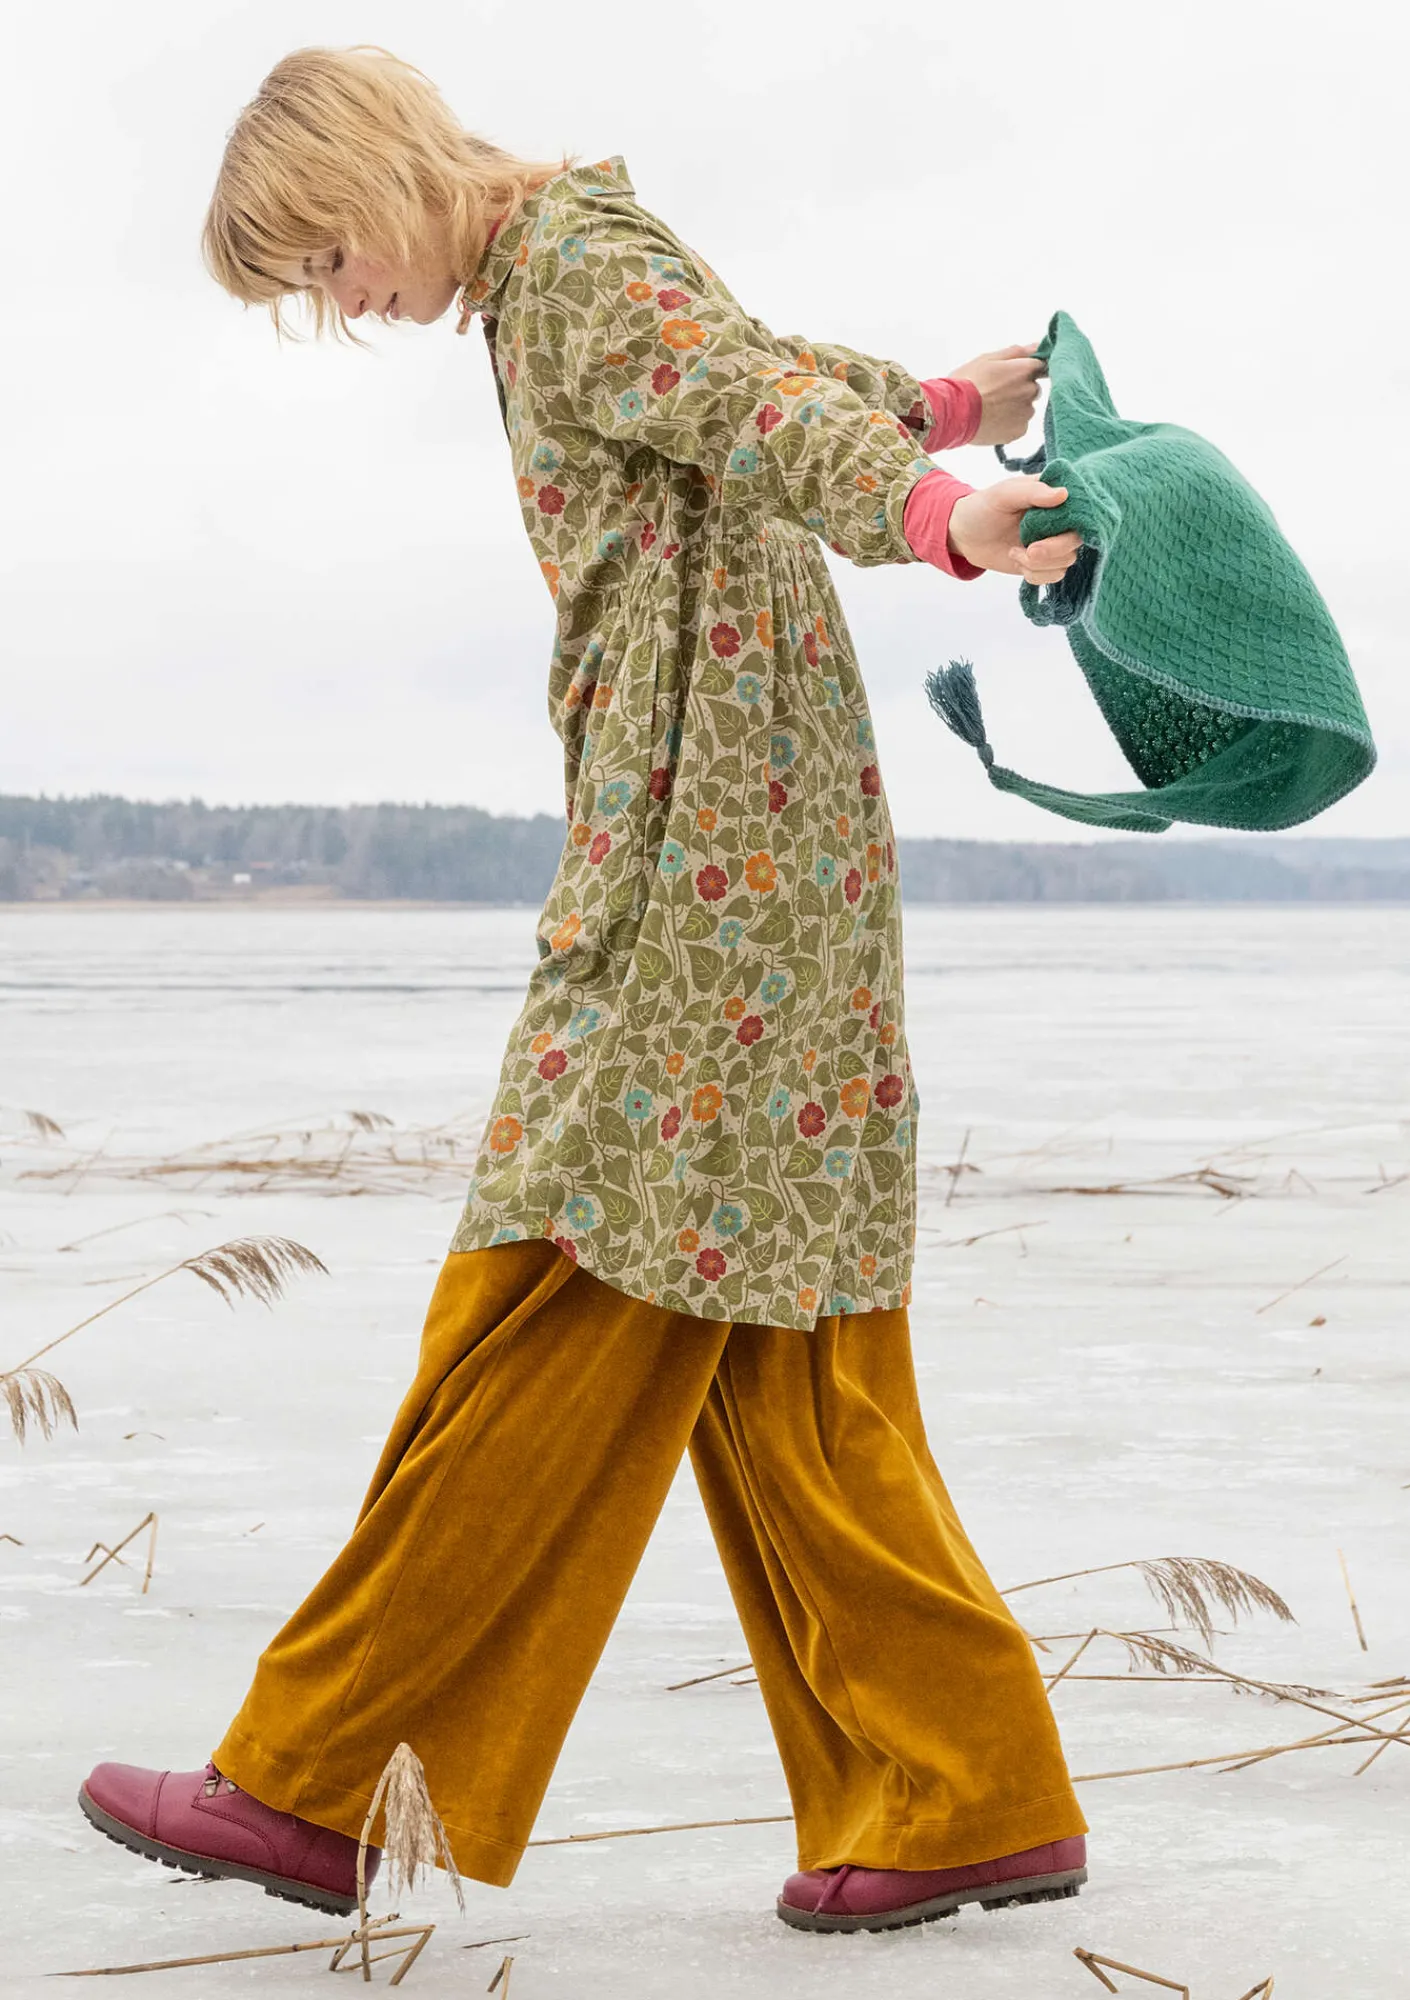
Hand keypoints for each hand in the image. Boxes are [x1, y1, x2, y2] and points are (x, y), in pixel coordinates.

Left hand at [947, 478, 1081, 584]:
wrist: (964, 534)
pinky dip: (1035, 575)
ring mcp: (1052, 543)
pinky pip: (1054, 576)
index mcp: (1054, 496)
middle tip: (1030, 550)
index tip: (1050, 528)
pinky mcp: (1042, 563)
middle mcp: (1058, 520)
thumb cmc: (983, 507)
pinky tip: (1017, 561)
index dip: (1074, 522)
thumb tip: (1063, 494)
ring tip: (1015, 553)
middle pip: (1076, 541)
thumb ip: (1033, 492)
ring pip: (1066, 562)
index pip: (1081, 509)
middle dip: (1053, 550)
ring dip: (1039, 564)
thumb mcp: (1004, 494)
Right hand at [949, 342, 1045, 445]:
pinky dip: (1010, 423)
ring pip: (1026, 408)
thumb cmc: (967, 383)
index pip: (1040, 366)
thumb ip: (1015, 353)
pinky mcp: (1018, 431)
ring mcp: (1025, 413)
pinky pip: (1019, 425)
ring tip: (992, 409)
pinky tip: (993, 420)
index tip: (1013, 374)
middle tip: (996, 393)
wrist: (954, 413)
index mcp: (1024, 370)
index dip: (1026, 370)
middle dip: (1019, 389)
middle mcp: (1030, 391)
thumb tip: (1035, 347)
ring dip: (1015, 407)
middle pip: (1032, 388)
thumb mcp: (987, 359)